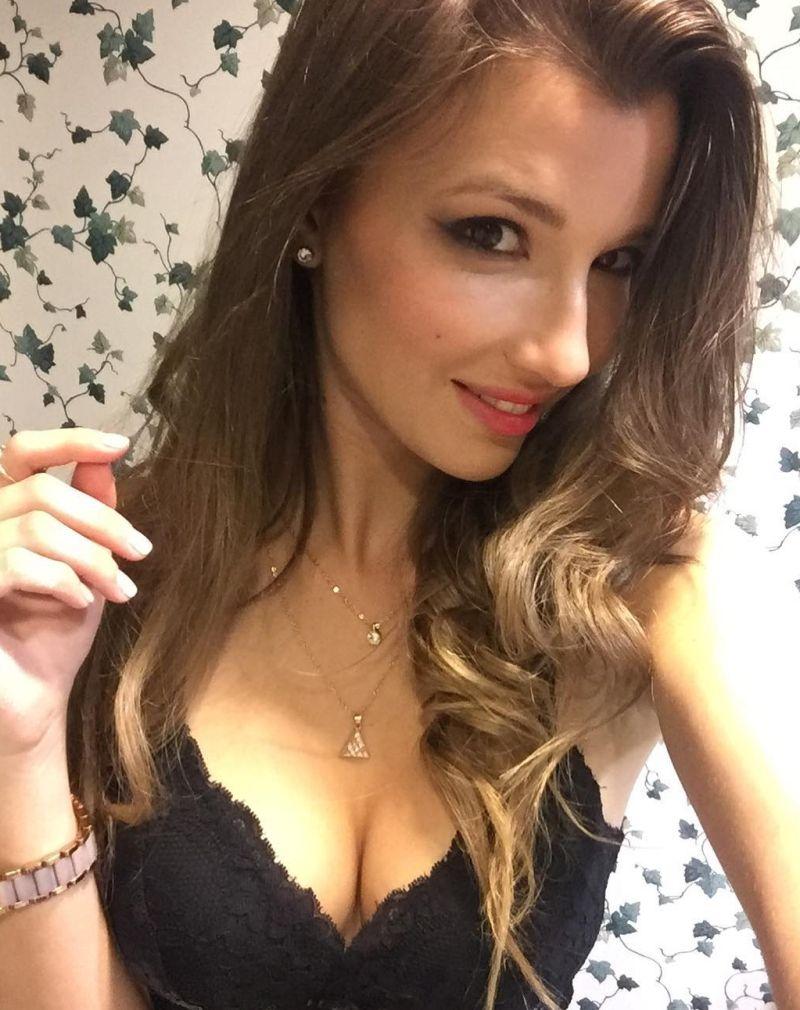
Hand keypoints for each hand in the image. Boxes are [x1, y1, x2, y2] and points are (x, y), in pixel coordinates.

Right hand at [0, 428, 151, 759]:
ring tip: (120, 590)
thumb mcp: (84, 565)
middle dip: (103, 521)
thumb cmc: (56, 632)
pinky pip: (15, 563)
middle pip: (42, 491)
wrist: (36, 699)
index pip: (21, 453)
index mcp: (3, 513)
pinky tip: (82, 602)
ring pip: (36, 526)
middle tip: (140, 551)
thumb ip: (88, 513)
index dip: (68, 441)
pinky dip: (62, 579)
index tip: (118, 445)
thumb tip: (102, 462)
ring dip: (92, 557)